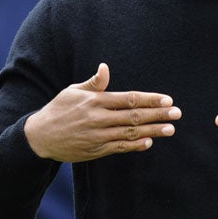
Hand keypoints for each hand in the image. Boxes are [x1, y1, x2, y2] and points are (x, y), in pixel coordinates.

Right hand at [23, 63, 180, 162]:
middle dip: (158, 114)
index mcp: (94, 101)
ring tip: (170, 129)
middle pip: (134, 116)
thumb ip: (94, 83)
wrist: (40, 137)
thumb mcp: (73, 92)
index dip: (149, 99)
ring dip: (152, 131)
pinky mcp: (96, 151)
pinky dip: (135, 145)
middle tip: (177, 113)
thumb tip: (105, 68)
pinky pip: (119, 147)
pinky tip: (149, 142)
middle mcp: (98, 119)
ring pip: (130, 133)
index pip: (128, 99)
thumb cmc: (59, 110)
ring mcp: (98, 136)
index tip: (166, 99)